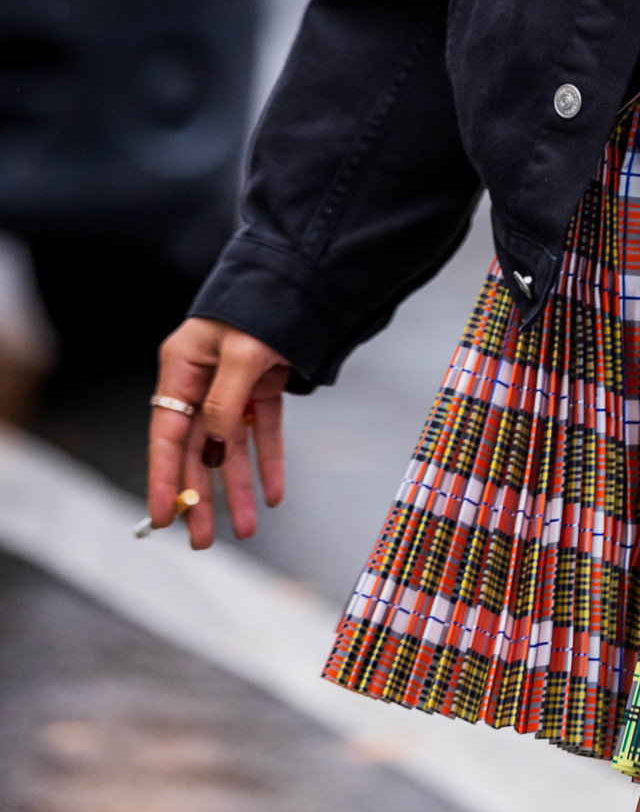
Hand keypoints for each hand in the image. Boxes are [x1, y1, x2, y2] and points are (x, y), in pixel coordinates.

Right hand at [147, 317, 290, 549]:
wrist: (304, 271)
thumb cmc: (263, 302)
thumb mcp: (241, 353)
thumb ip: (225, 405)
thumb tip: (216, 452)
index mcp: (182, 366)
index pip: (167, 433)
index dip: (164, 477)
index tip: (163, 516)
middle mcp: (202, 378)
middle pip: (199, 447)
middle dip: (203, 494)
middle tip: (203, 539)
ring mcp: (234, 382)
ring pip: (232, 445)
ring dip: (238, 487)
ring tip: (245, 529)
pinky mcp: (264, 383)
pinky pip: (264, 429)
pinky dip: (268, 461)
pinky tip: (272, 494)